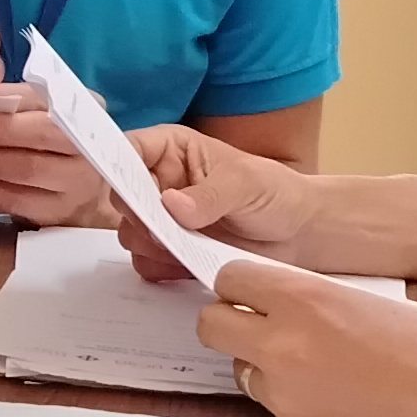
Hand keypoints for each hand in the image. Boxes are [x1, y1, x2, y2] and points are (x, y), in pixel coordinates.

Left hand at [0, 83, 114, 225]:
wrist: (88, 196)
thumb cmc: (56, 147)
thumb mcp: (44, 118)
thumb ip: (13, 105)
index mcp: (82, 111)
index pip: (41, 98)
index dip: (1, 98)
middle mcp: (86, 145)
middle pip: (39, 134)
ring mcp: (76, 183)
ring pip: (25, 169)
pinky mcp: (58, 213)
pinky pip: (16, 202)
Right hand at [117, 121, 324, 281]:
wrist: (298, 234)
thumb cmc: (275, 193)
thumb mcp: (246, 184)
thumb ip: (210, 195)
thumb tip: (171, 206)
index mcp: (173, 149)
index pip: (128, 149)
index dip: (119, 168)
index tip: (129, 194)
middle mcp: (161, 182)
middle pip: (121, 196)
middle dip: (138, 216)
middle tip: (166, 228)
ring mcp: (164, 218)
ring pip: (130, 232)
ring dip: (151, 243)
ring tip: (187, 245)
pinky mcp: (171, 250)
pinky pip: (146, 262)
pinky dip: (162, 266)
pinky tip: (190, 262)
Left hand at [195, 259, 416, 416]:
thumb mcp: (364, 297)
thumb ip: (311, 297)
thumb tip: (278, 300)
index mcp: (304, 298)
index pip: (230, 279)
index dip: (240, 285)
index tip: (252, 291)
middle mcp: (283, 343)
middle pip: (211, 324)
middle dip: (229, 322)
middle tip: (259, 325)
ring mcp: (285, 392)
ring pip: (240, 368)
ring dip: (260, 362)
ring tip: (309, 364)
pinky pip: (271, 405)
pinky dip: (289, 396)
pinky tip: (330, 393)